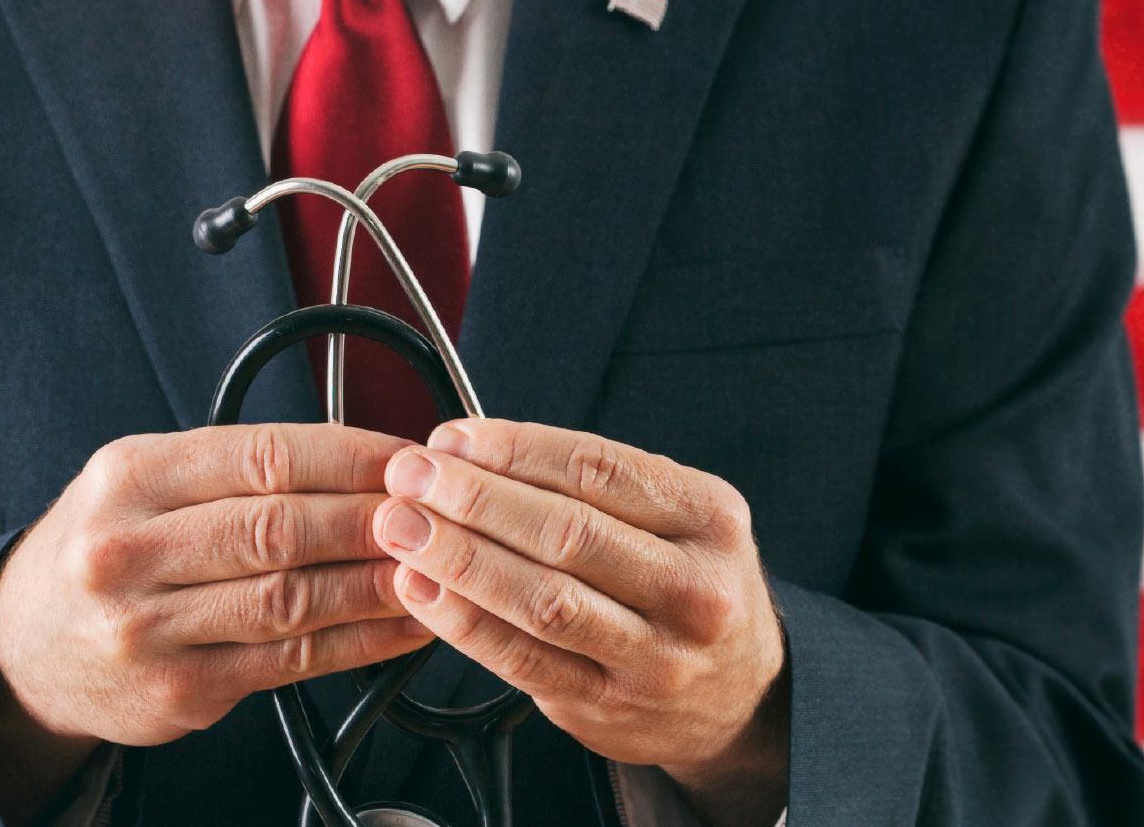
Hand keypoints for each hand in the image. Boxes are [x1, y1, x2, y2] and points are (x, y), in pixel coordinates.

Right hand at [0, 424, 434, 751]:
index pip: (262, 457)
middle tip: (436, 512)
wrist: (23, 647)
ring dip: (378, 583)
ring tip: (435, 567)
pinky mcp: (180, 693)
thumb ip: (233, 467)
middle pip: (280, 528)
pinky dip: (360, 644)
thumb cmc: (104, 550)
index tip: (407, 458)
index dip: (350, 456)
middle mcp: (130, 550)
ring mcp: (151, 629)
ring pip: (292, 600)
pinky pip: (291, 664)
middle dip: (373, 519)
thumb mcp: (141, 481)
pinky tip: (402, 626)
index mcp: (130, 477)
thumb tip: (361, 457)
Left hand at [372, 420, 787, 824]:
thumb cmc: (683, 584)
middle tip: (409, 476)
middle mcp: (692, 588)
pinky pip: (522, 660)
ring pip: (542, 600)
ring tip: (401, 526)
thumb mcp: (677, 516)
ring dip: (458, 558)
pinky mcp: (609, 706)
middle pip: (566, 533)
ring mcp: (654, 656)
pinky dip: (462, 622)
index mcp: (708, 517)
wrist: (741, 697)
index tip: (450, 438)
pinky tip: (421, 588)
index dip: (512, 448)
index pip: (597, 467)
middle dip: (473, 498)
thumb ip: (589, 483)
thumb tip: (465, 449)